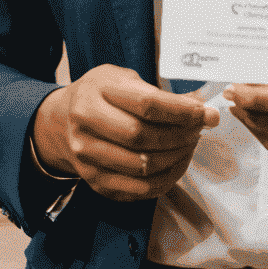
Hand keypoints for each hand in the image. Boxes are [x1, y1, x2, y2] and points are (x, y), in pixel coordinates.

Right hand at [32, 65, 219, 201]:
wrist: (61, 122)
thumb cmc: (101, 95)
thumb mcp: (123, 80)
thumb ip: (158, 93)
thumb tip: (200, 109)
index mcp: (96, 91)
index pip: (146, 105)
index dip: (181, 111)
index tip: (206, 113)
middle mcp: (86, 124)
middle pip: (143, 137)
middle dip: (180, 136)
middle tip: (200, 130)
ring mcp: (88, 157)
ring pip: (142, 166)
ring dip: (176, 158)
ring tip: (190, 145)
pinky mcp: (95, 182)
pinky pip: (138, 189)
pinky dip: (166, 179)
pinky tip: (177, 164)